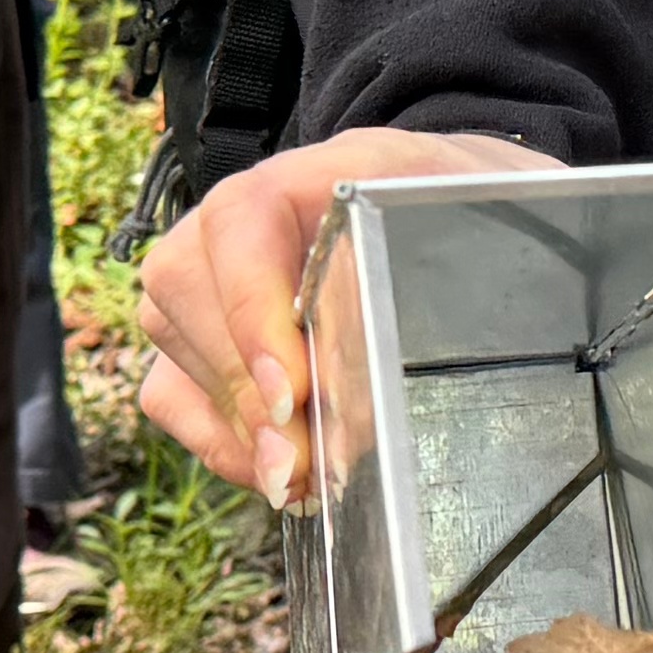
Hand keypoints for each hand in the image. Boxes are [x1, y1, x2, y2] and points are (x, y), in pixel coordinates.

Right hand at [134, 127, 546, 499]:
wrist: (461, 208)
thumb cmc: (470, 206)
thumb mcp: (481, 207)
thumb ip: (455, 248)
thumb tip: (440, 330)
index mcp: (312, 174)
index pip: (242, 222)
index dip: (251, 309)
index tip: (291, 392)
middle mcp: (242, 220)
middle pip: (186, 290)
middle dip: (244, 392)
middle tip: (301, 465)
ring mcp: (211, 274)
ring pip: (173, 343)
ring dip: (235, 423)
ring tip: (299, 479)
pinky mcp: (203, 333)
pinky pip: (171, 390)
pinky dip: (218, 442)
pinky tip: (279, 476)